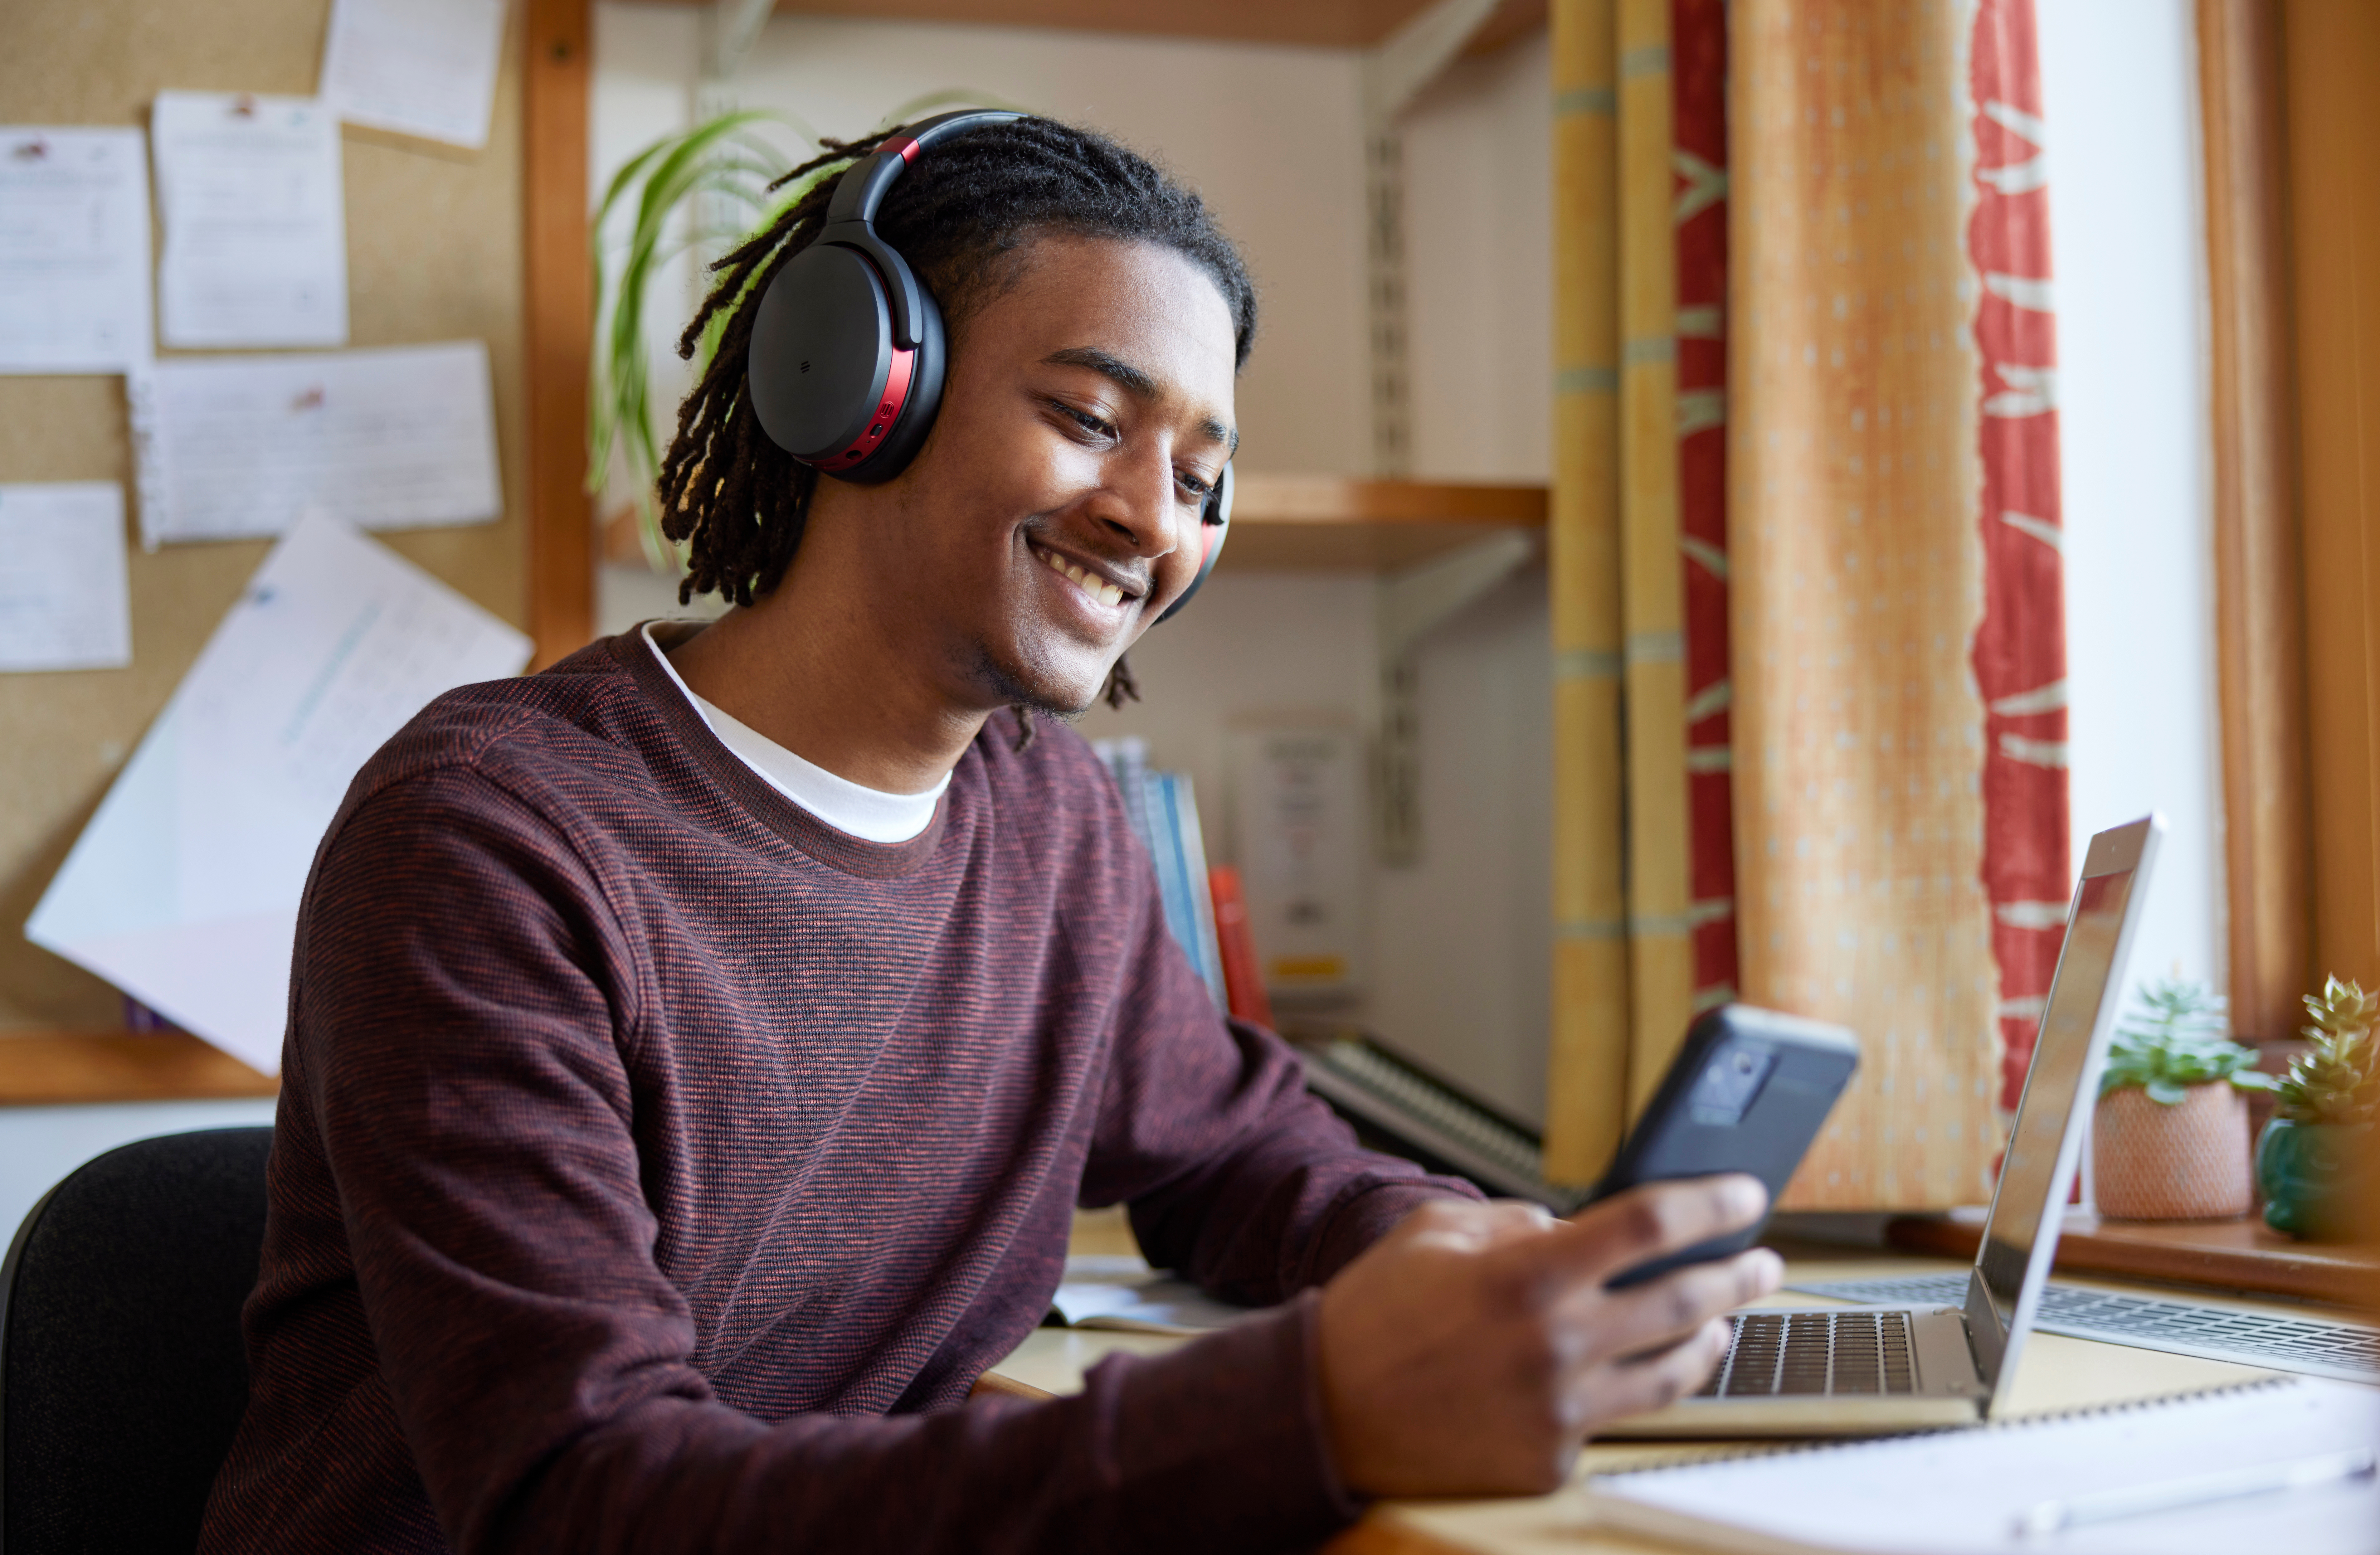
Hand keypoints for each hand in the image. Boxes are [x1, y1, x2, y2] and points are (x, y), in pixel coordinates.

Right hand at [1314, 1176, 1782, 1497]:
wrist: (1324, 1411)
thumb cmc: (1376, 1315)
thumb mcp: (1437, 1233)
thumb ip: (1513, 1220)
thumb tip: (1572, 1227)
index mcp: (1528, 1275)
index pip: (1650, 1226)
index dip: (1711, 1205)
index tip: (1747, 1194)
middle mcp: (1555, 1345)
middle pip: (1685, 1300)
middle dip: (1740, 1274)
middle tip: (1765, 1261)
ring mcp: (1559, 1411)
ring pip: (1672, 1373)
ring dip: (1710, 1340)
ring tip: (1723, 1322)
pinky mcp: (1551, 1460)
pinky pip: (1612, 1420)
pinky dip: (1625, 1390)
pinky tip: (1636, 1373)